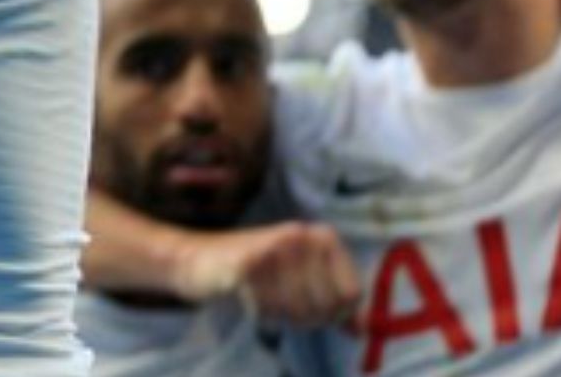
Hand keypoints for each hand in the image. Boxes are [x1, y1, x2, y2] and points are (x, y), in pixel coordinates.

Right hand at [175, 220, 359, 327]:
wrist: (199, 257)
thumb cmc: (258, 271)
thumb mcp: (303, 281)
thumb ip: (335, 301)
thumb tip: (364, 329)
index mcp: (323, 237)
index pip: (351, 295)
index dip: (334, 313)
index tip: (312, 306)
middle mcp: (302, 236)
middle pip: (326, 306)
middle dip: (306, 317)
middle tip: (283, 306)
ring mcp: (274, 247)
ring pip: (299, 310)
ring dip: (281, 316)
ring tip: (266, 300)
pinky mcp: (246, 262)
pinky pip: (269, 308)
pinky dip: (260, 313)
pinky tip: (248, 297)